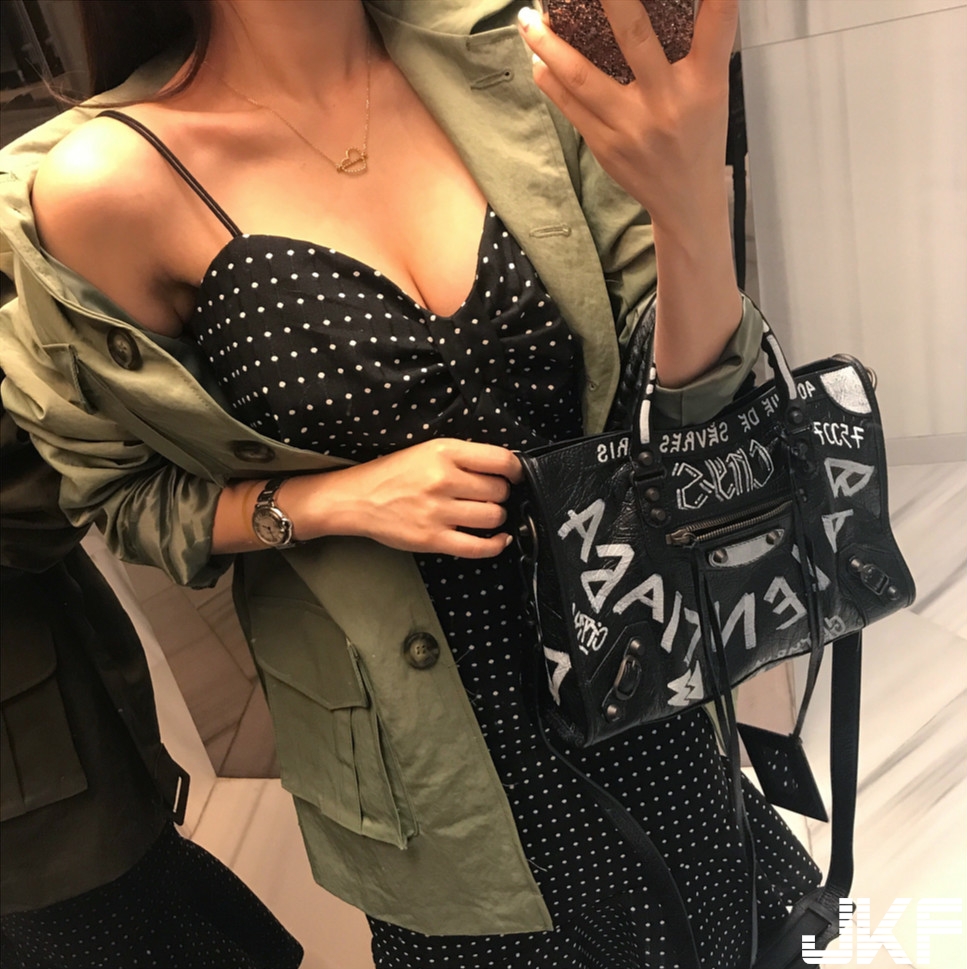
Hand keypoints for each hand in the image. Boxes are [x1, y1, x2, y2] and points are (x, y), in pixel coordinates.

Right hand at [307, 438, 521, 558]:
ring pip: (493, 516)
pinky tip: (498, 539)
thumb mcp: (429, 450)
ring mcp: (438, 511)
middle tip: (488, 496)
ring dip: (496, 517)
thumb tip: (504, 468)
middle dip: (500, 494)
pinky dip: (496, 544)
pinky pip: (479, 546)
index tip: (515, 476)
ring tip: (484, 513)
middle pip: (499, 490)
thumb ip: (464, 457)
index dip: (515, 470)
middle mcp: (443, 480)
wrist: (358, 498)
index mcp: (445, 452)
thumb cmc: (394, 473)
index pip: (501, 460)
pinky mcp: (433, 539)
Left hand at [518, 0, 737, 238]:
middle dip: (611, 0)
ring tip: (528, 19)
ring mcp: (632, 126)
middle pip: (635, 36)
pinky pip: (570, 107)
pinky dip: (550, 80)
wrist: (685, 201)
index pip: (716, 22)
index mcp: (704, 81)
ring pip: (582, 76)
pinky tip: (537, 60)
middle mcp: (667, 100)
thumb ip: (703, 46)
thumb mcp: (712, 90)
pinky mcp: (606, 146)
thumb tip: (674, 6)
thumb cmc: (697, 137)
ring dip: (549, 45)